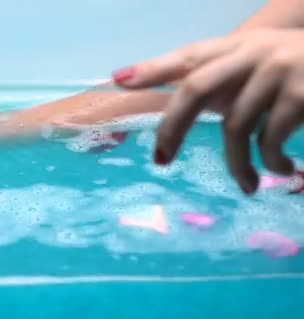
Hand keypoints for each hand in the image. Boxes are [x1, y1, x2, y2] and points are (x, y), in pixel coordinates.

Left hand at [112, 29, 303, 193]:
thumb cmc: (295, 71)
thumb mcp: (257, 65)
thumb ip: (220, 82)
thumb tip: (174, 119)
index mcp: (237, 46)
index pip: (188, 56)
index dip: (152, 68)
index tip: (118, 81)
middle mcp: (253, 53)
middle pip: (196, 88)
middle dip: (172, 127)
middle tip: (161, 160)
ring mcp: (279, 71)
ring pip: (234, 127)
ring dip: (237, 164)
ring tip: (247, 185)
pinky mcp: (303, 95)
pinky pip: (269, 139)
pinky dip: (270, 162)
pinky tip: (280, 170)